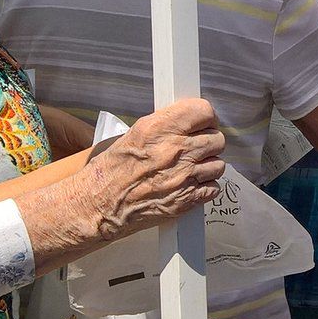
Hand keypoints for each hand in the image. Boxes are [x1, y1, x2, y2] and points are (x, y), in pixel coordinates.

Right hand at [79, 98, 227, 240]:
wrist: (99, 207)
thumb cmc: (109, 173)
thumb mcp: (134, 135)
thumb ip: (164, 126)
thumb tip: (188, 121)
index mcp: (158, 129)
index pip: (203, 111)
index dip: (206, 117)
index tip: (204, 122)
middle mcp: (174, 150)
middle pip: (216, 138)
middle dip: (208, 143)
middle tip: (195, 148)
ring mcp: (184, 176)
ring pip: (219, 164)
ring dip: (208, 166)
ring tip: (190, 169)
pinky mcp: (187, 199)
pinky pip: (214, 187)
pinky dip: (205, 187)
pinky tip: (190, 185)